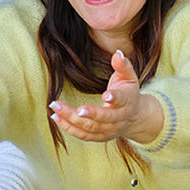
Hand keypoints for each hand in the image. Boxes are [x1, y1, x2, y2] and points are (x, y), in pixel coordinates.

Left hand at [48, 50, 163, 143]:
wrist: (134, 117)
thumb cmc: (128, 92)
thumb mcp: (129, 77)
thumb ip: (123, 65)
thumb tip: (117, 53)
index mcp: (127, 101)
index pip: (121, 100)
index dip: (114, 98)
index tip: (105, 95)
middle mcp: (119, 118)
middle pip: (104, 118)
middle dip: (89, 114)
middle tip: (76, 108)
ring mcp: (109, 130)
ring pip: (90, 128)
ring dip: (71, 120)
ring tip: (55, 108)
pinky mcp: (100, 136)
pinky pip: (83, 135)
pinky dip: (68, 128)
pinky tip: (55, 117)